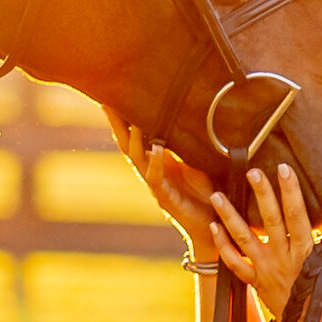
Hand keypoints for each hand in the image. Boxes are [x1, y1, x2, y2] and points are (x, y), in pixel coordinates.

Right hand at [103, 109, 228, 269]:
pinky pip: (156, 178)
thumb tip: (195, 114)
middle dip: (117, 124)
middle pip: (127, 144)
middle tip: (107, 103)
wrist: (215, 226)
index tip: (115, 96)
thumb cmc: (208, 193)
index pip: (136, 136)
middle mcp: (152, 171)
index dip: (125, 118)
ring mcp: (157, 185)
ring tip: (134, 120)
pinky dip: (156, 162)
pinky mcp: (165, 199)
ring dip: (134, 139)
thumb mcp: (199, 162)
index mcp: (159, 161)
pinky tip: (157, 148)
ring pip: (137, 159)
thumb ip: (190, 143)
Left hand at [204, 162, 321, 318]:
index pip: (297, 216)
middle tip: (251, 172)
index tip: (283, 168)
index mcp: (305, 254)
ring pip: (245, 240)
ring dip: (230, 217)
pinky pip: (235, 265)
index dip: (290, 192)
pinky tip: (214, 228)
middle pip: (270, 222)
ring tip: (216, 196)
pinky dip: (223, 247)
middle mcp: (283, 260)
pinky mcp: (255, 282)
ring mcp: (266, 271)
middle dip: (261, 195)